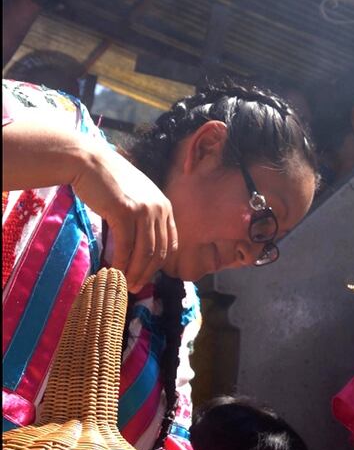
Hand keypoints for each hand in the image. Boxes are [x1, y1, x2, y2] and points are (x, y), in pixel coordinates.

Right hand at [71, 146, 176, 292]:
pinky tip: (114, 270)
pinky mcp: (125, 212)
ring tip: (125, 284)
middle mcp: (159, 209)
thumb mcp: (136, 198)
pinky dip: (121, 262)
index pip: (169, 244)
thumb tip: (142, 248)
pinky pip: (126, 246)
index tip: (146, 276)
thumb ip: (144, 219)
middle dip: (146, 273)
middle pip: (158, 251)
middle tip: (134, 287)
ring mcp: (144, 210)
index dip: (159, 264)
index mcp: (165, 207)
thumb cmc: (109, 182)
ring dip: (135, 272)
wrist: (89, 162)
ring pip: (144, 252)